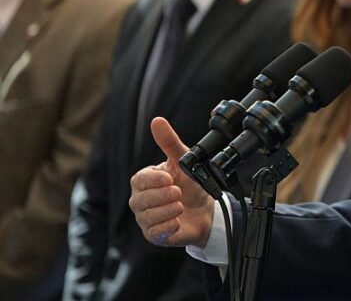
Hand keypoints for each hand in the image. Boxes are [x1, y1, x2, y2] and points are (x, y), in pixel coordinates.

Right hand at [129, 117, 215, 247]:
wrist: (205, 209)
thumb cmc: (191, 183)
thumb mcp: (183, 160)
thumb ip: (169, 142)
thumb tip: (157, 121)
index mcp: (145, 181)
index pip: (139, 180)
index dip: (154, 180)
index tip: (170, 177)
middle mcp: (141, 200)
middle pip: (140, 200)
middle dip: (162, 196)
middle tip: (178, 191)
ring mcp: (146, 219)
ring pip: (147, 217)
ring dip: (166, 211)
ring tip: (180, 205)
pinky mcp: (154, 235)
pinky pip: (153, 233)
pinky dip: (166, 227)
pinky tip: (177, 221)